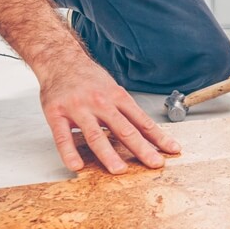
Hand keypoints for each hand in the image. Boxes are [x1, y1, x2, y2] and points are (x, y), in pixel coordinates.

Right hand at [39, 58, 180, 173]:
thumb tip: (147, 133)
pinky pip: (63, 137)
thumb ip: (126, 111)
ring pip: (95, 135)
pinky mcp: (56, 113)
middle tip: (155, 164)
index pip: (142, 121)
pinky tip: (76, 165)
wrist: (59, 58)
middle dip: (141, 148)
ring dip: (108, 154)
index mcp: (118, 97)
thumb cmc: (89, 78)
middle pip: (124, 129)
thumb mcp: (113, 89)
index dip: (159, 137)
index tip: (173, 150)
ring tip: (119, 170)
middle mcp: (101, 102)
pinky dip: (69, 152)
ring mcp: (78, 108)